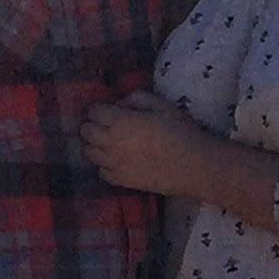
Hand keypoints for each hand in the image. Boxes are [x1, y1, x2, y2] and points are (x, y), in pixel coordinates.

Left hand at [83, 92, 277, 221]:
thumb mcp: (161, 104)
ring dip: (94, 145)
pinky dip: (104, 164)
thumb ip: (136, 99)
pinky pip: (101, 171)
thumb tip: (121, 104)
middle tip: (106, 125)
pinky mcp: (120, 180)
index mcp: (119, 121)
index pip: (93, 111)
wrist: (192, 165)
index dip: (100, 109)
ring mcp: (113, 163)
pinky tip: (116, 161)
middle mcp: (110, 142)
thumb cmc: (179, 131)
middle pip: (85, 131)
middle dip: (92, 125)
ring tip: (108, 144)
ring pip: (88, 152)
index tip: (109, 110)